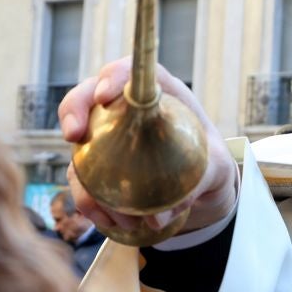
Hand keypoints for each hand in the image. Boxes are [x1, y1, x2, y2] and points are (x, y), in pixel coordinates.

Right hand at [58, 55, 237, 236]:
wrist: (201, 188)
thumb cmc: (210, 164)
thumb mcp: (218, 169)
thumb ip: (197, 184)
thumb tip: (157, 216)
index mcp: (158, 91)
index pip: (129, 71)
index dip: (112, 77)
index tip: (104, 96)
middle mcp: (125, 108)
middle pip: (87, 95)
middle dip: (73, 110)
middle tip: (73, 135)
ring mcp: (106, 135)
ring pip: (76, 142)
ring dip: (81, 172)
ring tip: (104, 205)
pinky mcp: (97, 165)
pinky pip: (81, 179)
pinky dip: (88, 200)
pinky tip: (106, 220)